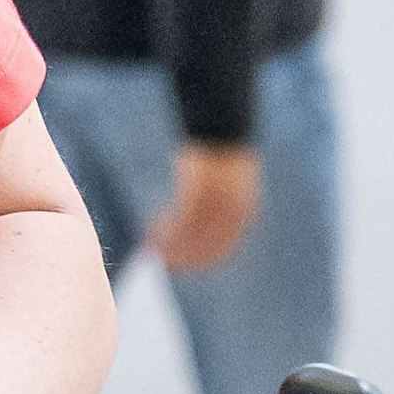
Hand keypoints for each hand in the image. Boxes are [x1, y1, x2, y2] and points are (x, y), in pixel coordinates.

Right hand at [147, 144, 261, 272]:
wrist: (223, 128)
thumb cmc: (219, 155)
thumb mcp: (222, 183)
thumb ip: (214, 205)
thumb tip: (197, 223)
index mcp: (242, 212)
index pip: (222, 247)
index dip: (200, 260)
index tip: (180, 264)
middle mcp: (233, 210)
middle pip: (207, 245)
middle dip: (184, 257)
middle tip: (162, 262)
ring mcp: (217, 200)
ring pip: (191, 234)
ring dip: (171, 246)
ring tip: (152, 249)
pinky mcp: (199, 189)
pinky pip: (180, 218)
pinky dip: (166, 229)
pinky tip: (151, 231)